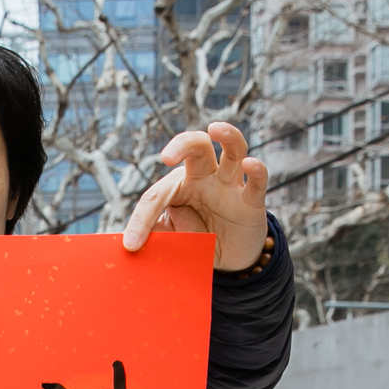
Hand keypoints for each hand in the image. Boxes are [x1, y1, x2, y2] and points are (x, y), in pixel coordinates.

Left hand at [123, 122, 272, 271]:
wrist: (229, 259)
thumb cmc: (198, 240)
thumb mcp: (172, 240)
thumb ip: (156, 235)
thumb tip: (132, 240)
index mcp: (181, 185)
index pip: (159, 194)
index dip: (143, 219)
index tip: (131, 244)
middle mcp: (206, 177)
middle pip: (197, 146)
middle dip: (182, 144)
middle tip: (166, 157)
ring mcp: (230, 186)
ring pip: (233, 150)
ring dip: (227, 136)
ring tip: (216, 129)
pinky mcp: (251, 202)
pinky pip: (257, 182)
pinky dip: (256, 171)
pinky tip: (250, 164)